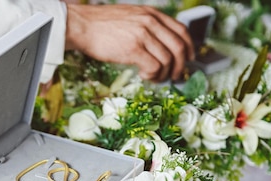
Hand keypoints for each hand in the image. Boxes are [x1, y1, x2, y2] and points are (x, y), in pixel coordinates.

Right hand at [64, 3, 194, 81]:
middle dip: (180, 66)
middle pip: (179, 48)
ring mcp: (142, 35)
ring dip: (162, 74)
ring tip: (152, 77)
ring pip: (167, 60)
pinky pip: (154, 67)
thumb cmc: (101, 26)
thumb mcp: (130, 17)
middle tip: (175, 76)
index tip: (188, 59)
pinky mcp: (133, 49)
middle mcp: (150, 22)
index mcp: (151, 14)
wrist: (82, 26)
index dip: (189, 47)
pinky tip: (142, 75)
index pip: (181, 31)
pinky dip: (152, 75)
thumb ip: (146, 26)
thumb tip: (159, 45)